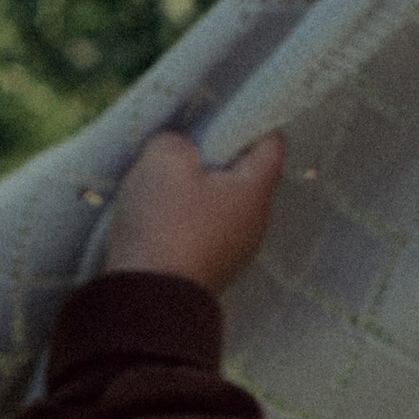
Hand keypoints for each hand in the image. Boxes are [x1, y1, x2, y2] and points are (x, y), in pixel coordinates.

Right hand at [101, 128, 285, 293]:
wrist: (146, 302)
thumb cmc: (163, 226)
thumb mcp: (163, 160)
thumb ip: (176, 141)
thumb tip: (180, 151)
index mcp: (256, 192)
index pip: (272, 142)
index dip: (248, 121)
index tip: (218, 117)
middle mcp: (255, 224)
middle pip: (244, 174)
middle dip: (215, 157)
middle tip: (181, 151)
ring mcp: (235, 252)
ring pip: (222, 204)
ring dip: (195, 191)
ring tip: (162, 188)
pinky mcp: (211, 270)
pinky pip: (205, 232)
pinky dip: (185, 221)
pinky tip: (157, 221)